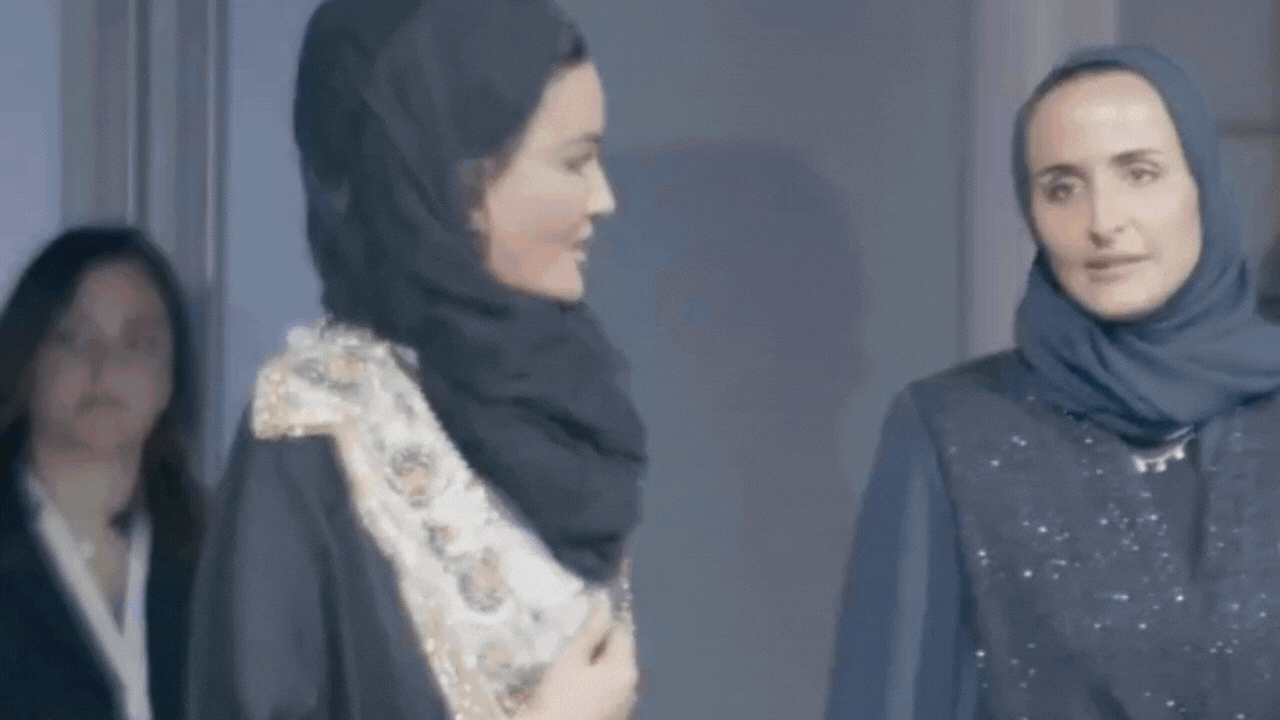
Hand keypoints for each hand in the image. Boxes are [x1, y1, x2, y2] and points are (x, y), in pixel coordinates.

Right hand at [515, 606, 639, 719]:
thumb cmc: (559, 698)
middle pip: (616, 656)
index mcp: (625, 671)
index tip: (582, 621)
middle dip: (596, 646)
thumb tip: (603, 609)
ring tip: (566, 667)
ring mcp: (621, 708)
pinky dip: (590, 686)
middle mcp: (630, 690)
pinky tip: (570, 688)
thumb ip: (590, 632)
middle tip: (570, 645)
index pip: (620, 633)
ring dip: (591, 667)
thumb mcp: (571, 659)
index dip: (602, 623)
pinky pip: (603, 694)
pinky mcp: (610, 719)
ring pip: (608, 676)